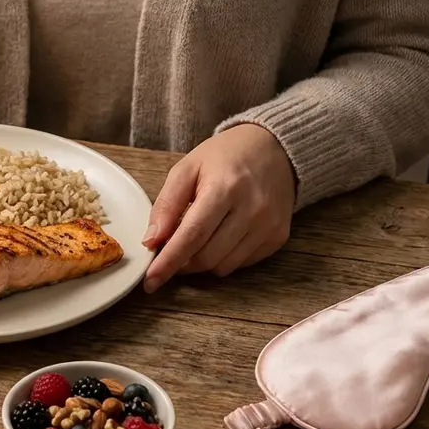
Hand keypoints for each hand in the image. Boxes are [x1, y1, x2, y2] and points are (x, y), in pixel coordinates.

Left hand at [141, 124, 295, 292]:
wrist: (273, 148)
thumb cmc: (225, 157)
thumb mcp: (187, 168)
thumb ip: (166, 204)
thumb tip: (151, 241)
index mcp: (225, 187)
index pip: (192, 235)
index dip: (168, 262)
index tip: (150, 281)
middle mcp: (252, 209)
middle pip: (206, 256)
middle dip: (181, 262)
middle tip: (170, 251)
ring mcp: (268, 225)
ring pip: (223, 266)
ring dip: (201, 262)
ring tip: (197, 238)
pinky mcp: (278, 236)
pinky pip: (241, 264)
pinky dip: (223, 258)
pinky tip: (221, 236)